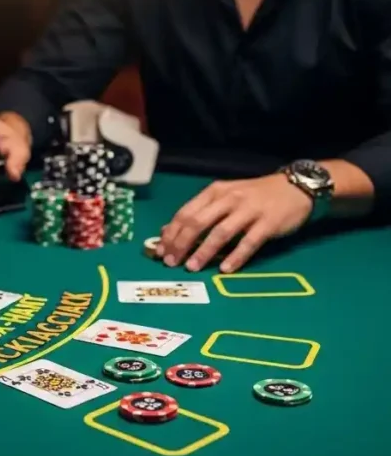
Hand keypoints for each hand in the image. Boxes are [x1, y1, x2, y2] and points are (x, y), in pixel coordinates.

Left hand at [157, 174, 313, 273]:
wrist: (295, 186)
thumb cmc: (254, 195)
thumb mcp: (223, 197)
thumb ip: (198, 212)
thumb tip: (167, 231)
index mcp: (214, 192)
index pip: (185, 213)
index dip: (171, 233)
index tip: (160, 251)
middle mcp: (229, 199)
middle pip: (198, 222)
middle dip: (181, 244)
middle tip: (171, 262)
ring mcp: (249, 210)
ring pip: (221, 232)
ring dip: (204, 251)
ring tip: (192, 267)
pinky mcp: (268, 223)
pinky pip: (249, 242)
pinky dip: (236, 256)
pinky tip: (224, 269)